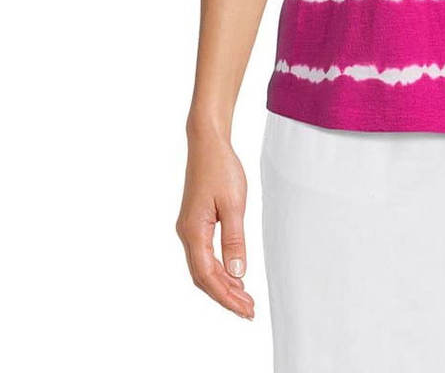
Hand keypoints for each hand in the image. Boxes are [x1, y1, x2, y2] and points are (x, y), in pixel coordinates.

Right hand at [176, 128, 254, 318]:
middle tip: (249, 310)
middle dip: (225, 296)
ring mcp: (189, 229)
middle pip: (203, 277)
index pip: (208, 276)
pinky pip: (204, 255)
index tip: (245, 310)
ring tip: (244, 298)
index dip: (226, 297)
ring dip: (222, 285)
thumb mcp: (234, 204)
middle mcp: (186, 234)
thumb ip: (234, 240)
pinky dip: (218, 269)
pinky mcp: (195, 223)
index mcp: (193, 232)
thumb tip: (236, 273)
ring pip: (203, 268)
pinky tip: (233, 274)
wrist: (207, 144)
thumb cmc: (221, 169)